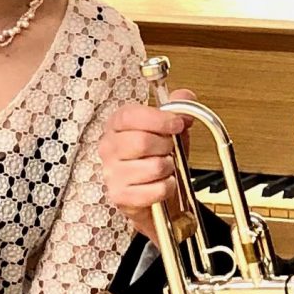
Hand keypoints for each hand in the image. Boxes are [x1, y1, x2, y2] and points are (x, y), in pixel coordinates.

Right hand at [97, 93, 192, 239]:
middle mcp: (109, 148)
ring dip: (168, 168)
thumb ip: (178, 108)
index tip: (176, 124)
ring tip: (164, 167)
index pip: (130, 116)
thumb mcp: (169, 129)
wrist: (152, 193)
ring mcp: (112, 173)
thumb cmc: (157, 158)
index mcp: (116, 125)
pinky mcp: (121, 196)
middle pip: (142, 142)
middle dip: (166, 146)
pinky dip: (168, 187)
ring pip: (154, 167)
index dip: (159, 119)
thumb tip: (185, 97)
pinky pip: (157, 189)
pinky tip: (162, 183)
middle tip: (169, 149)